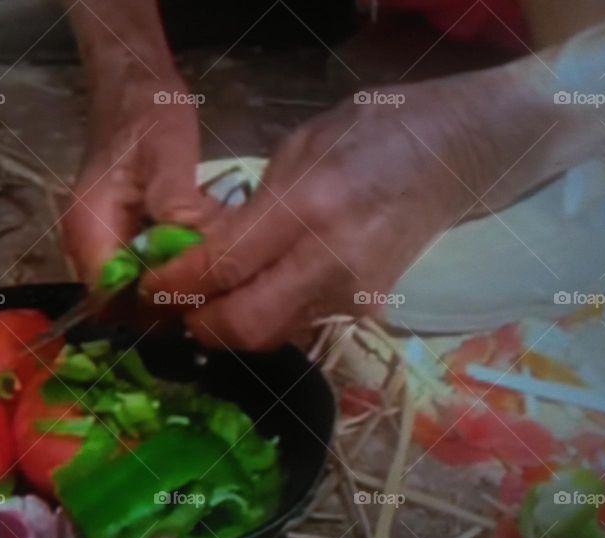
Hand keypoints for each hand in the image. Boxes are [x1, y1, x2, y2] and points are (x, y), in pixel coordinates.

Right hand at [61, 67, 216, 283]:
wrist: (132, 88)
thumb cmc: (147, 112)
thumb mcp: (167, 149)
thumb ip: (174, 200)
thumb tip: (185, 245)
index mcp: (90, 227)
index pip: (110, 297)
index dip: (150, 306)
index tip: (194, 294)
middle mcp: (87, 244)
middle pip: (121, 303)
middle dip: (166, 301)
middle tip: (213, 282)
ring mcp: (101, 243)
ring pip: (133, 291)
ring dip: (172, 287)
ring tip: (211, 268)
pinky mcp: (117, 239)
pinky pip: (141, 272)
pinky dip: (170, 270)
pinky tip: (200, 254)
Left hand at [143, 84, 489, 349]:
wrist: (458, 155)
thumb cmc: (374, 133)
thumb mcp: (298, 149)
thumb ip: (249, 209)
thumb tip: (203, 252)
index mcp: (309, 207)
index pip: (223, 268)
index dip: (175, 286)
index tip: (146, 285)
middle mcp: (333, 262)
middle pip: (245, 326)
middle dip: (198, 324)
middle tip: (172, 307)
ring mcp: (354, 294)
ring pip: (271, 336)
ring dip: (228, 327)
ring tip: (203, 303)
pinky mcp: (367, 311)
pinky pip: (299, 326)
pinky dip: (265, 319)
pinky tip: (250, 298)